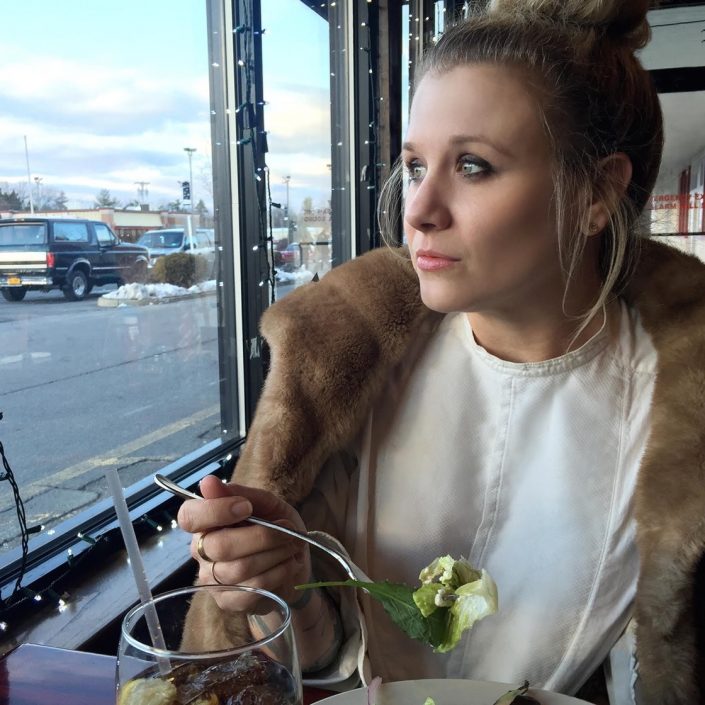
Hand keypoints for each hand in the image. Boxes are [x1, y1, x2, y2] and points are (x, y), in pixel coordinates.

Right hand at [177, 475, 310, 612]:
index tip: (246, 507)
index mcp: (205, 522)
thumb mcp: (267, 504)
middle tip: (287, 529)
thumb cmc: (276, 527)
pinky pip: (251, 589)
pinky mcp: (228, 601)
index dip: (216, 510)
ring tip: (292, 545)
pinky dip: (278, 573)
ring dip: (275, 554)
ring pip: (239, 569)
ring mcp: (212, 579)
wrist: (294, 561)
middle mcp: (201, 551)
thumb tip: (208, 482)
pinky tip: (288, 564)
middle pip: (219, 546)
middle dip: (262, 536)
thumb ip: (241, 493)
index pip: (189, 516)